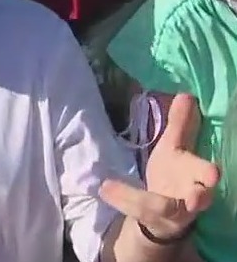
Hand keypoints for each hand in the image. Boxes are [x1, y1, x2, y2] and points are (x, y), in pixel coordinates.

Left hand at [100, 93, 219, 239]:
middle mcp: (191, 196)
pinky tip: (103, 188)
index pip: (206, 173)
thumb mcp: (174, 147)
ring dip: (141, 200)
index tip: (213, 174)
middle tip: (195, 198)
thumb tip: (187, 94)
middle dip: (198, 197)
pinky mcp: (154, 220)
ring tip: (110, 188)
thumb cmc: (174, 174)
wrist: (164, 211)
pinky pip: (137, 211)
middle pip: (198, 198)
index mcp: (196, 174)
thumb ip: (180, 124)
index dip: (208, 174)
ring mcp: (174, 213)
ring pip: (161, 208)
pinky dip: (120, 199)